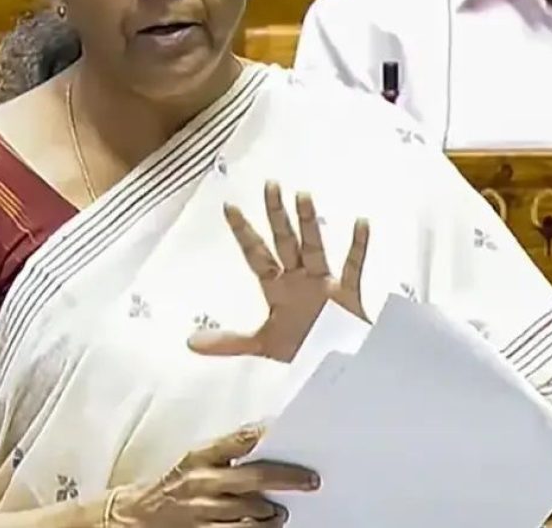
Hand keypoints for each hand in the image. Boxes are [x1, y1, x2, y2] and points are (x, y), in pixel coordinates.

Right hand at [104, 426, 317, 526]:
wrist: (136, 516)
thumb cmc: (172, 485)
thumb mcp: (192, 460)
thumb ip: (223, 453)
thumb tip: (262, 438)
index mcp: (200, 457)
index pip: (238, 440)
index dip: (264, 433)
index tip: (289, 430)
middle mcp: (203, 483)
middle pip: (254, 478)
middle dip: (287, 479)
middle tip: (310, 481)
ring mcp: (204, 512)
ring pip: (252, 513)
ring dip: (272, 513)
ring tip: (280, 513)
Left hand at [190, 181, 369, 362]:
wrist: (339, 366)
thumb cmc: (305, 349)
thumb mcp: (263, 344)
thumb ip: (229, 341)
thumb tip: (191, 342)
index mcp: (278, 287)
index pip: (256, 254)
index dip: (243, 232)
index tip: (230, 206)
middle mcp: (299, 278)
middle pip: (285, 241)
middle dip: (276, 215)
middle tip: (269, 185)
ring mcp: (324, 283)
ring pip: (314, 247)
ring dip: (308, 223)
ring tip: (303, 196)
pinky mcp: (348, 294)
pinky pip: (352, 266)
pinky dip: (357, 246)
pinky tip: (360, 222)